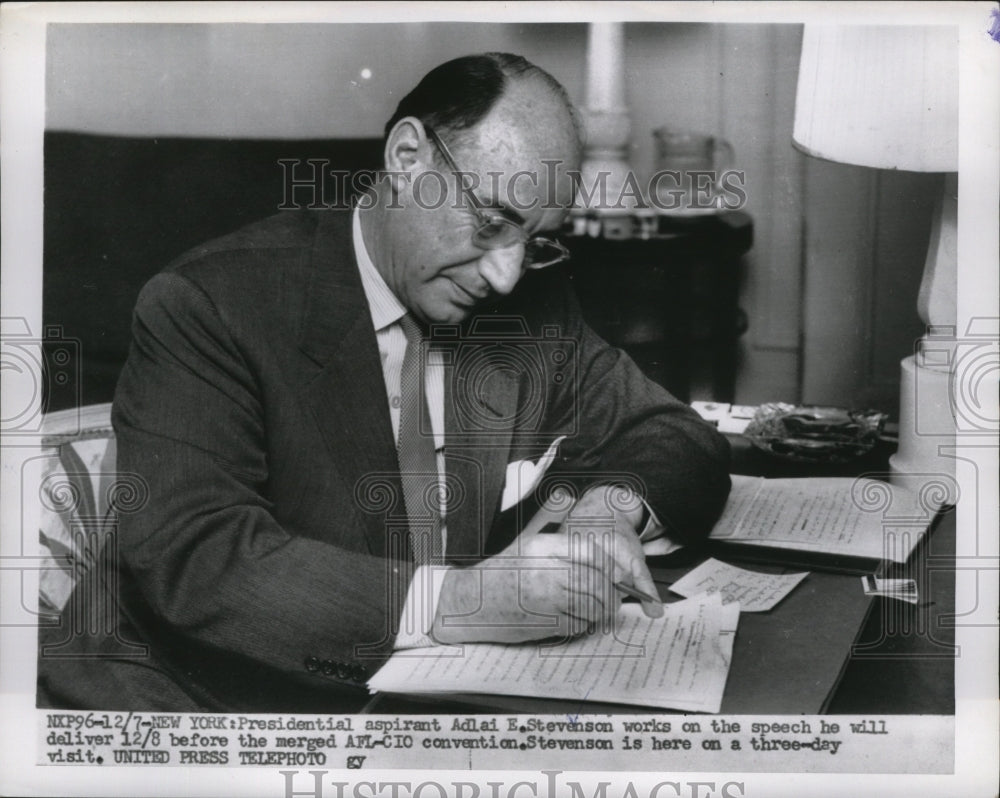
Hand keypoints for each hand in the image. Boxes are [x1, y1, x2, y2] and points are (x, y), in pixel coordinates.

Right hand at [432, 484, 661, 644]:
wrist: (471, 602)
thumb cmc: (502, 571)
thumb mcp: (526, 540)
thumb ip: (553, 526)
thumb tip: (577, 510)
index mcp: (542, 547)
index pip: (591, 551)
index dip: (611, 563)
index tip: (619, 570)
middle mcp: (545, 571)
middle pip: (596, 581)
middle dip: (612, 590)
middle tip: (617, 594)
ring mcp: (545, 600)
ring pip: (592, 606)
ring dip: (603, 609)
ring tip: (604, 608)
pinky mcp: (544, 623)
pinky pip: (579, 624)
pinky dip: (587, 624)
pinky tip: (582, 618)